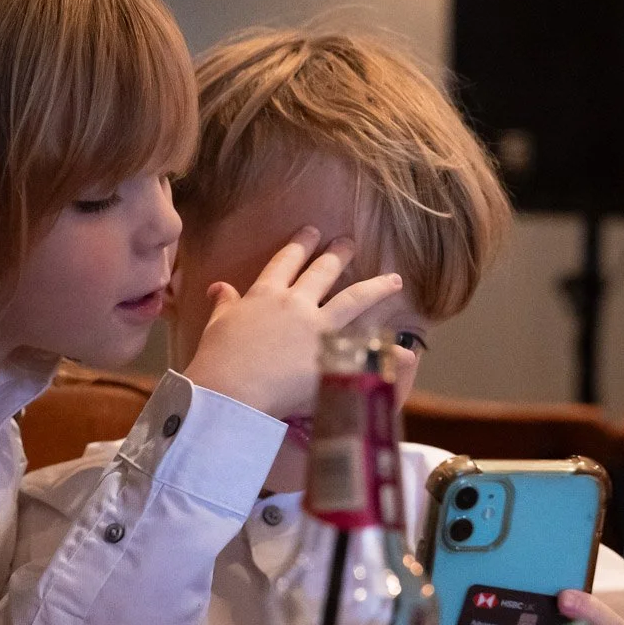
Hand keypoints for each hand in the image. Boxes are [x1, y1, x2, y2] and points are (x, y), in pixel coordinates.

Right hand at [182, 228, 402, 421]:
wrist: (231, 392)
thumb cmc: (217, 361)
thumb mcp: (216, 326)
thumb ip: (224, 304)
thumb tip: (219, 287)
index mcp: (265, 295)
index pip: (286, 262)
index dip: (300, 245)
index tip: (312, 232)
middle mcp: (296, 305)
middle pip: (323, 273)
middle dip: (339, 255)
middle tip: (350, 243)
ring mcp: (318, 330)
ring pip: (354, 301)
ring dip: (376, 288)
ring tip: (394, 280)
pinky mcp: (333, 358)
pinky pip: (368, 353)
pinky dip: (389, 354)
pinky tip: (407, 352)